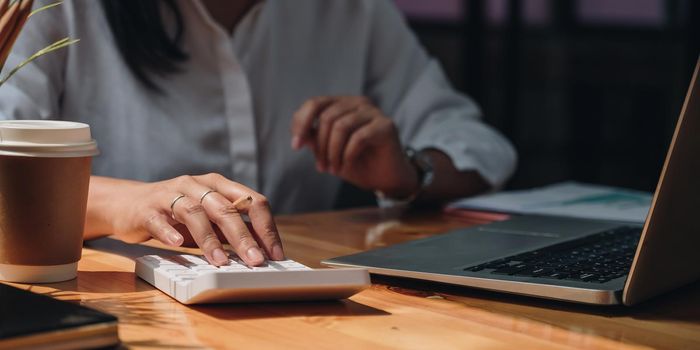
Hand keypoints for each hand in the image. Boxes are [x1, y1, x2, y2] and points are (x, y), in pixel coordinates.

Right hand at [93, 174, 282, 265]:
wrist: (128, 204)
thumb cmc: (176, 215)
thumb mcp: (209, 220)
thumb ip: (233, 229)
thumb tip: (264, 250)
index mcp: (219, 185)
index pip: (251, 201)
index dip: (266, 228)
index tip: (275, 254)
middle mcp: (197, 185)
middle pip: (225, 208)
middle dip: (243, 236)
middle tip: (255, 261)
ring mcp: (171, 194)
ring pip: (195, 212)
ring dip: (209, 239)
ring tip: (220, 261)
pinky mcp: (147, 208)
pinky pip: (159, 219)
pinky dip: (169, 231)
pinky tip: (176, 244)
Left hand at [291, 96, 418, 197]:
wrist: (385, 179)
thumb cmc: (357, 163)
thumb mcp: (328, 151)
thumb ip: (314, 139)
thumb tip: (299, 134)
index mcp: (342, 104)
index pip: (315, 103)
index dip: (301, 123)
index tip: (296, 146)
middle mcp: (358, 103)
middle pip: (327, 117)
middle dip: (320, 146)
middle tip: (322, 167)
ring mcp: (374, 112)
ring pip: (341, 126)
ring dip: (333, 152)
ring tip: (334, 169)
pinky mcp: (386, 125)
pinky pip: (358, 138)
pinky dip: (347, 155)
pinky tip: (347, 165)